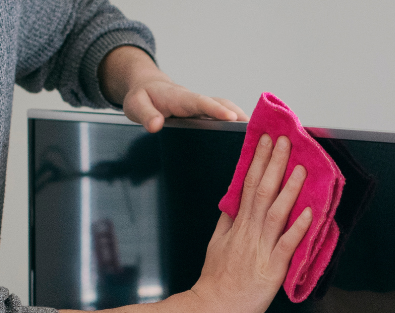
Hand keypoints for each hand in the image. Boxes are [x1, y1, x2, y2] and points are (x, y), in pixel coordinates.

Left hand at [99, 46, 246, 132]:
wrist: (146, 89)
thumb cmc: (142, 97)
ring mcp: (202, 108)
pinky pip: (223, 119)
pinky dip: (237, 126)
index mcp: (181, 98)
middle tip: (257, 130)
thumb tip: (156, 126)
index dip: (217, 109)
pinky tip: (246, 141)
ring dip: (242, 121)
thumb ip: (146, 115)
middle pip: (222, 105)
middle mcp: (196, 101)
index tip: (232, 118)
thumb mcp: (135, 105)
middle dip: (239, 116)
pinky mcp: (205, 115)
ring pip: (226, 111)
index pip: (201, 102)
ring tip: (259, 138)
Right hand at [192, 134, 311, 312]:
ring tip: (299, 167)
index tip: (264, 139)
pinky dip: (297, 228)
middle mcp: (249, 232)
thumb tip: (232, 200)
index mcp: (237, 225)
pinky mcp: (271, 269)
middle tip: (283, 139)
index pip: (247, 185)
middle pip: (261, 191)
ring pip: (275, 212)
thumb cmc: (216, 281)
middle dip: (273, 163)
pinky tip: (308, 211)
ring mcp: (260, 249)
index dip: (257, 160)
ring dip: (288, 188)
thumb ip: (226, 221)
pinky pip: (286, 244)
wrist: (211, 310)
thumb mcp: (215, 244)